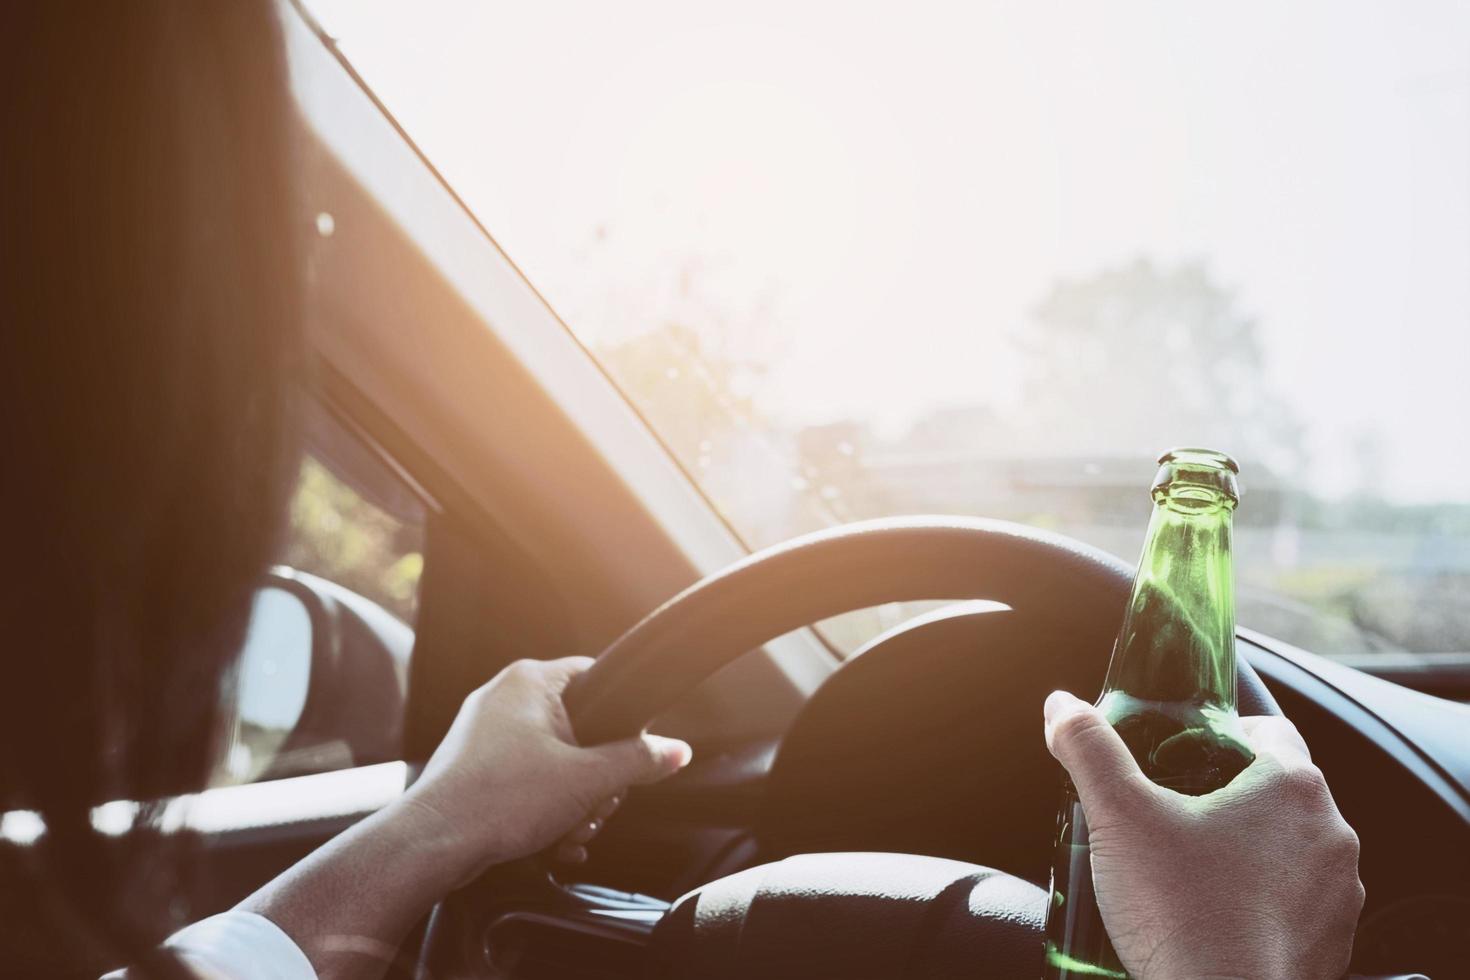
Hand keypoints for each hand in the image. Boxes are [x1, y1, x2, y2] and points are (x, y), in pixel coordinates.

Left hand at [395, 657, 691, 884]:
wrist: (434, 844)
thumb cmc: (497, 801)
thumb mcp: (587, 780)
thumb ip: (638, 761)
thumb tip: (676, 751)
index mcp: (529, 681)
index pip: (595, 677)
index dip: (621, 719)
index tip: (630, 751)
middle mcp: (504, 697)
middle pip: (580, 729)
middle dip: (596, 779)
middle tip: (595, 804)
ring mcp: (485, 732)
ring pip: (555, 761)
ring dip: (573, 802)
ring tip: (569, 829)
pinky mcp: (475, 765)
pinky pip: (527, 780)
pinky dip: (546, 809)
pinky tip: (554, 840)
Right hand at [1043, 690, 1363, 979]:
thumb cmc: (1183, 916)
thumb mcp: (1118, 816)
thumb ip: (1089, 750)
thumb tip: (1063, 707)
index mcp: (1292, 789)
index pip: (1267, 730)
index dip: (1220, 736)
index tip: (1182, 755)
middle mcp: (1330, 837)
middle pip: (1275, 790)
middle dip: (1224, 796)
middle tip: (1170, 815)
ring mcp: (1337, 896)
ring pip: (1288, 848)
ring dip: (1246, 850)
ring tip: (1186, 870)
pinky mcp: (1331, 944)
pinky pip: (1296, 903)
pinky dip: (1260, 901)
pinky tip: (1211, 915)